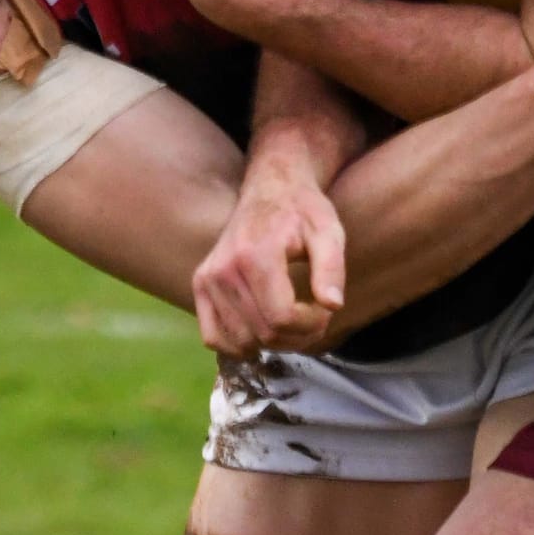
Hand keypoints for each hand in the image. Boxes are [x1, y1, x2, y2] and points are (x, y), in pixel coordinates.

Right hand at [193, 140, 347, 356]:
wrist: (271, 189)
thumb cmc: (303, 210)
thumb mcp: (329, 232)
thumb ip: (332, 268)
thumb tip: (333, 305)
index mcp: (255, 255)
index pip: (282, 318)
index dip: (311, 325)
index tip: (326, 309)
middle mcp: (224, 269)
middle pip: (263, 333)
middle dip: (298, 336)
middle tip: (315, 317)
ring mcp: (207, 279)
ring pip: (241, 341)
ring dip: (273, 344)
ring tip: (293, 321)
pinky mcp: (200, 285)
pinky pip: (212, 337)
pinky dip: (239, 345)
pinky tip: (262, 330)